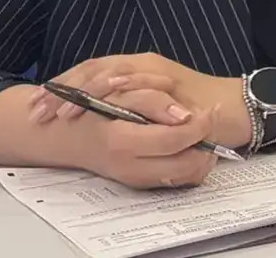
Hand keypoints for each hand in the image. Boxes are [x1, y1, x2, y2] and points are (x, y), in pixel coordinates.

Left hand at [31, 52, 249, 152]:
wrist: (234, 108)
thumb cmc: (194, 111)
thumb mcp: (150, 108)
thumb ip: (126, 106)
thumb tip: (89, 117)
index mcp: (133, 68)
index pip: (88, 72)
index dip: (60, 88)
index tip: (36, 107)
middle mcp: (141, 63)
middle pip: (92, 70)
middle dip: (62, 91)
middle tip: (38, 112)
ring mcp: (156, 70)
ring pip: (111, 72)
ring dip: (84, 91)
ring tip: (63, 113)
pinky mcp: (172, 79)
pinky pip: (143, 78)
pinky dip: (121, 86)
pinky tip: (103, 99)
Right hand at [61, 83, 223, 189]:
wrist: (64, 136)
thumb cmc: (89, 109)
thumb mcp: (119, 94)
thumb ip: (154, 102)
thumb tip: (187, 116)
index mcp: (123, 142)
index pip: (175, 140)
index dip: (200, 124)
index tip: (210, 109)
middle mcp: (130, 167)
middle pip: (186, 165)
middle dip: (207, 143)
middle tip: (211, 120)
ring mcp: (135, 179)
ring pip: (185, 176)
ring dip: (202, 156)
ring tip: (203, 131)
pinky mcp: (139, 182)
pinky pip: (175, 180)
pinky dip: (190, 164)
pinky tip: (189, 143)